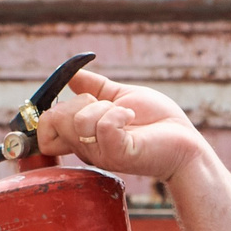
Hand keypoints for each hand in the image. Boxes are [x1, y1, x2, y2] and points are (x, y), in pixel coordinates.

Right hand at [36, 68, 213, 182]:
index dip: (50, 114)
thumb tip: (71, 74)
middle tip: (111, 108)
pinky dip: (120, 113)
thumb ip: (94, 87)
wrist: (186, 142)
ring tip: (128, 116)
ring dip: (106, 108)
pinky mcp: (119, 155)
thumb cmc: (158, 123)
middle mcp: (87, 149)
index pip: (45, 130)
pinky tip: (132, 118)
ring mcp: (101, 154)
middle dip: (83, 102)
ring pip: (80, 120)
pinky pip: (103, 125)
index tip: (74, 103)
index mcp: (83, 137)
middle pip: (55, 119)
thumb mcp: (121, 97)